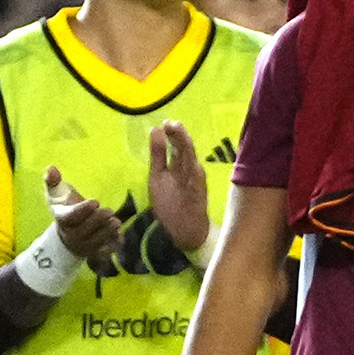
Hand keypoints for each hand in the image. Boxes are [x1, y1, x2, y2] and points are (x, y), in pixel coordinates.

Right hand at [41, 164, 133, 271]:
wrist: (67, 237)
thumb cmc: (65, 209)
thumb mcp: (57, 196)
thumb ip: (54, 182)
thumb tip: (50, 168)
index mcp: (62, 219)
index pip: (70, 217)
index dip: (82, 210)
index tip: (95, 202)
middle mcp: (71, 234)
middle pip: (83, 230)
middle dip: (97, 221)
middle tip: (109, 211)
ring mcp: (82, 245)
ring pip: (94, 241)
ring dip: (106, 232)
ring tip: (117, 222)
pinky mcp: (93, 252)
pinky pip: (103, 250)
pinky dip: (111, 244)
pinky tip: (119, 236)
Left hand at [142, 115, 208, 254]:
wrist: (183, 232)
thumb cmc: (170, 204)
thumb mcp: (157, 177)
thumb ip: (157, 155)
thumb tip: (155, 129)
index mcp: (178, 166)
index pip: (177, 146)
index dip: (173, 134)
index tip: (165, 122)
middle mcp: (188, 172)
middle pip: (185, 150)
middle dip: (180, 137)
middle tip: (172, 123)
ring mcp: (195, 183)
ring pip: (192, 162)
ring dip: (187, 149)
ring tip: (181, 136)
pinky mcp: (199, 197)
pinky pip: (197, 184)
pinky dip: (195, 174)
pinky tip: (193, 164)